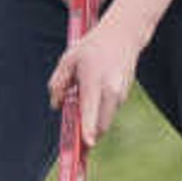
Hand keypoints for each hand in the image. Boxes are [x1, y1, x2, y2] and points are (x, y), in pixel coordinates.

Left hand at [48, 13, 146, 147]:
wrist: (124, 34)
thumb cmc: (93, 46)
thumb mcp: (68, 60)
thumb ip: (58, 84)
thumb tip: (56, 105)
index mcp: (95, 82)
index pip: (91, 113)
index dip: (88, 132)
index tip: (85, 146)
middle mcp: (112, 91)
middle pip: (102, 125)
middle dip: (89, 134)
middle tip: (75, 139)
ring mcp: (121, 94)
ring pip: (106, 118)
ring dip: (94, 120)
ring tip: (82, 102)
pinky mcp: (125, 94)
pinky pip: (110, 109)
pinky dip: (100, 110)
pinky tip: (94, 92)